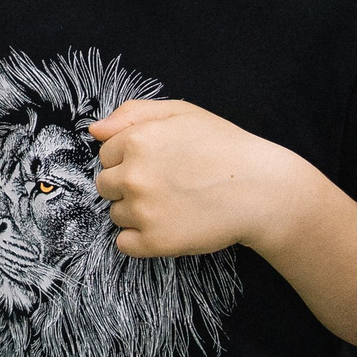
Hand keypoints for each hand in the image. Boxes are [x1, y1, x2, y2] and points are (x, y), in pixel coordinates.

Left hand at [90, 99, 313, 257]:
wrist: (262, 190)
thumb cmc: (224, 147)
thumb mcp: (181, 113)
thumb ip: (133, 114)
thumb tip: (94, 130)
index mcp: (137, 141)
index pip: (106, 154)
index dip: (130, 158)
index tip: (158, 162)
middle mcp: (134, 176)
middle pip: (105, 185)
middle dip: (128, 184)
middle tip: (165, 184)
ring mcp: (143, 211)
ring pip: (116, 214)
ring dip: (136, 212)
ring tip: (173, 204)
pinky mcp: (155, 242)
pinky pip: (124, 244)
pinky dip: (139, 240)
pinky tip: (166, 226)